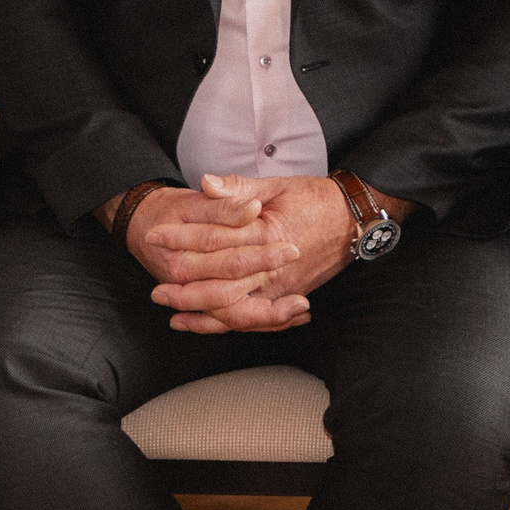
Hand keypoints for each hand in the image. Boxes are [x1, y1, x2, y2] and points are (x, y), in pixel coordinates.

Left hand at [143, 173, 414, 334]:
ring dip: (200, 312)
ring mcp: (282, 287)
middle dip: (184, 287)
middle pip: (220, 284)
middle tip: (155, 287)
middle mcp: (273, 267)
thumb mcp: (276, 185)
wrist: (354, 218)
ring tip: (171, 310)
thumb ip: (238, 189)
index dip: (181, 239)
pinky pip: (253, 319)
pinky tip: (202, 325)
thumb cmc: (314, 198)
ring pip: (234, 309)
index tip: (155, 236)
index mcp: (267, 233)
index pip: (214, 240)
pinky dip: (226, 326)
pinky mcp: (288, 298)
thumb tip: (205, 183)